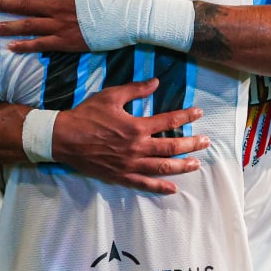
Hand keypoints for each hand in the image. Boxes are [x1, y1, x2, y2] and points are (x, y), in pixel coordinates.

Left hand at [0, 0, 122, 53]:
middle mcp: (58, 8)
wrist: (128, 19)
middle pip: (26, 5)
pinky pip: (40, 44)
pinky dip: (25, 46)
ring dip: (9, 26)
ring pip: (29, 26)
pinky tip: (11, 48)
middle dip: (5, 3)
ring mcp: (60, 26)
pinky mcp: (65, 42)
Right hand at [51, 78, 206, 194]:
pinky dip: (160, 187)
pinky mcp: (121, 176)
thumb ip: (135, 89)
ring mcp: (130, 164)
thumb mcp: (111, 96)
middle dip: (191, 144)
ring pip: (162, 167)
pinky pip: (144, 184)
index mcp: (136, 126)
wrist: (64, 138)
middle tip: (206, 142)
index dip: (186, 116)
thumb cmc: (87, 115)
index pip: (168, 120)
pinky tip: (173, 188)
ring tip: (196, 164)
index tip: (199, 113)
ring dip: (182, 166)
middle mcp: (137, 147)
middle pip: (171, 146)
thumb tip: (156, 82)